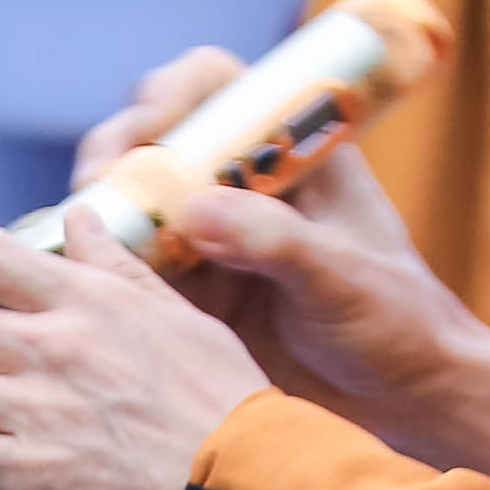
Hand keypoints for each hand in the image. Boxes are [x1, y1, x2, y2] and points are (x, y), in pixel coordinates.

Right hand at [51, 49, 489, 489]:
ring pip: (134, 201)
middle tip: (98, 187)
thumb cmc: (399, 325)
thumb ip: (275, 241)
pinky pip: (133, 266)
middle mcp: (245, 184)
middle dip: (118, 152)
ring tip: (82, 240)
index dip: (175, 95)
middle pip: (157, 137)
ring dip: (102, 211)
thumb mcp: (343, 278)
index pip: (218, 86)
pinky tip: (88, 286)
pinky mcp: (193, 293)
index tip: (150, 131)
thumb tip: (194, 211)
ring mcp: (214, 237)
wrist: (406, 403)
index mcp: (294, 151)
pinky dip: (105, 268)